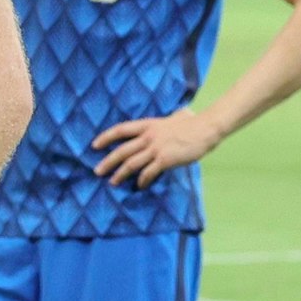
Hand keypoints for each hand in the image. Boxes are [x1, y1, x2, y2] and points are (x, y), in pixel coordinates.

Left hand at [92, 108, 223, 188]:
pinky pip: (148, 173)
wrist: (205, 129)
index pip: (120, 130)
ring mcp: (156, 149)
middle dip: (107, 162)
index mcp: (147, 125)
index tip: (94, 145)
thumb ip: (169, 119)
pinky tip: (139, 186)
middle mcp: (148, 137)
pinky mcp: (165, 160)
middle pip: (122, 150)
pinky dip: (142, 180)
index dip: (106, 137)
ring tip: (112, 182)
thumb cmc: (192, 123)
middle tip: (97, 171)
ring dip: (120, 174)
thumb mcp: (174, 117)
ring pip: (131, 164)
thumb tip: (179, 114)